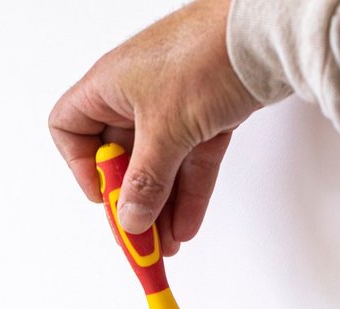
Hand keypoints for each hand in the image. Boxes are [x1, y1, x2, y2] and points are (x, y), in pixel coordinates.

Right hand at [49, 0, 260, 252]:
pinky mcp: (207, 112)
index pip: (71, 127)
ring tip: (167, 245)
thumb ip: (146, 179)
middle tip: (139, 239)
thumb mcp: (166, 128)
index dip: (81, 166)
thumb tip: (130, 218)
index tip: (104, 197)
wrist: (268, 32)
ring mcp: (173, 103)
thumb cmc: (207, 54)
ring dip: (161, 207)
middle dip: (131, 202)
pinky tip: (187, 225)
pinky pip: (190, 161)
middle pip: (120, 158)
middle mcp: (135, 93)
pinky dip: (188, 192)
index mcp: (108, 85)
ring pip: (159, 165)